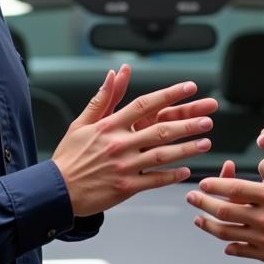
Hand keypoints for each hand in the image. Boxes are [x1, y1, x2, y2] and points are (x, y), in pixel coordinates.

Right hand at [53, 67, 213, 216]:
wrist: (56, 190)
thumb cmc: (70, 156)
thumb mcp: (82, 123)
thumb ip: (103, 98)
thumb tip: (116, 73)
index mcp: (110, 126)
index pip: (145, 104)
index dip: (170, 94)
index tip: (190, 88)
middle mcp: (119, 144)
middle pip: (160, 130)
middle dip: (187, 124)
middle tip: (208, 119)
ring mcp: (124, 166)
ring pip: (162, 155)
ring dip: (186, 149)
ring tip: (206, 143)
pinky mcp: (126, 187)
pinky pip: (154, 180)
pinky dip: (171, 175)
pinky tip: (187, 170)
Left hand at [187, 118, 263, 263]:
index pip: (233, 188)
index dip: (215, 184)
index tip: (203, 182)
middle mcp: (263, 217)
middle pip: (224, 210)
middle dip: (203, 204)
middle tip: (191, 198)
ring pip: (228, 233)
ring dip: (210, 226)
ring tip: (199, 220)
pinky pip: (243, 251)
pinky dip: (231, 246)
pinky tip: (225, 244)